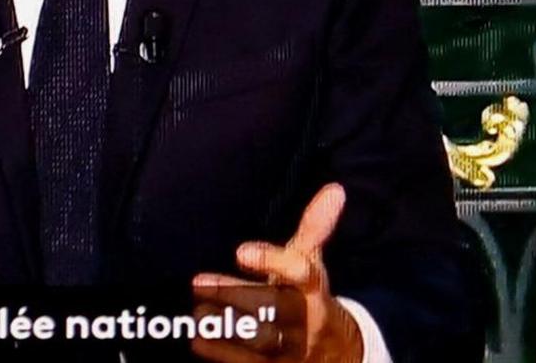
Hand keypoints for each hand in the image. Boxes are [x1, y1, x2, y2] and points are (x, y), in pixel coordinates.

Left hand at [191, 183, 360, 362]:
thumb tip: (334, 189)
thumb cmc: (310, 296)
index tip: (241, 251)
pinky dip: (224, 354)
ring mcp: (294, 348)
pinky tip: (200, 341)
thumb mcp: (311, 262)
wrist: (335, 350)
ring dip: (227, 327)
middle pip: (274, 307)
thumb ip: (315, 228)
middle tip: (199, 284)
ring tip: (199, 313)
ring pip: (262, 340)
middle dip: (236, 296)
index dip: (272, 261)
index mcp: (313, 286)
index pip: (299, 271)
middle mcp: (306, 318)